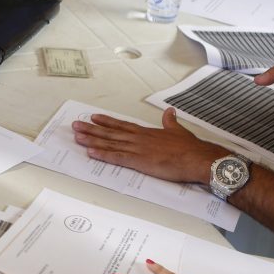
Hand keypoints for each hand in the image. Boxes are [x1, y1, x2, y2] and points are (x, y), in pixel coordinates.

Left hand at [71, 108, 226, 184]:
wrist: (197, 158)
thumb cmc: (190, 147)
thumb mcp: (178, 131)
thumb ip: (170, 122)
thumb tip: (170, 111)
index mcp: (147, 133)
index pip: (122, 125)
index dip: (107, 122)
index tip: (93, 118)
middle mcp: (138, 139)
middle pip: (110, 133)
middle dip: (91, 129)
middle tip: (75, 126)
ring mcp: (137, 149)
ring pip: (110, 143)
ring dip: (92, 140)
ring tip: (77, 137)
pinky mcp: (139, 161)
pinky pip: (117, 157)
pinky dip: (103, 155)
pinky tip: (91, 152)